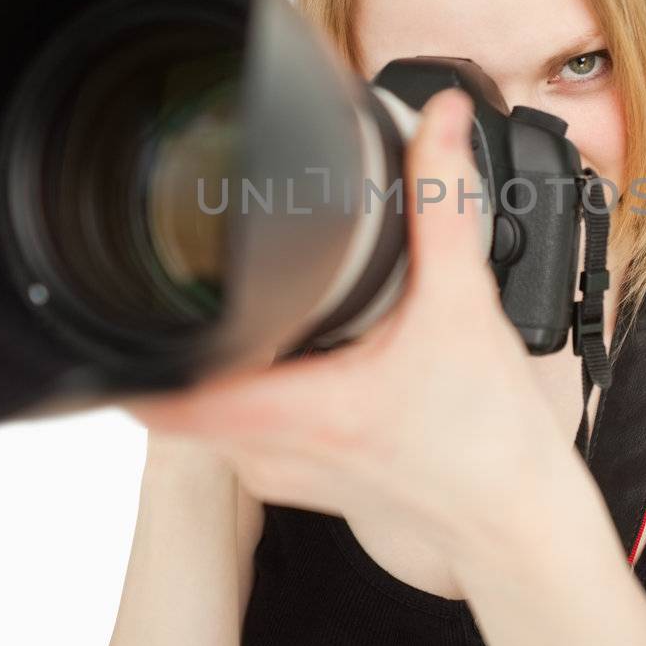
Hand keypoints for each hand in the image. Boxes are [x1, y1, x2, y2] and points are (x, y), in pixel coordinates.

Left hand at [127, 88, 582, 563]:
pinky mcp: (300, 483)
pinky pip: (244, 431)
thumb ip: (443, 205)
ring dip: (222, 360)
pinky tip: (301, 354)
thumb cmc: (490, 442)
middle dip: (189, 328)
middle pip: (176, 389)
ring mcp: (281, 474)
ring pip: (208, 411)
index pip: (161, 393)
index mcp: (299, 412)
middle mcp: (273, 452)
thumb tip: (439, 124)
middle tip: (215, 277)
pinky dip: (255, 387)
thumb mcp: (465, 307)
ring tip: (264, 310)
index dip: (133, 344)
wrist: (513, 521)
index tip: (135, 291)